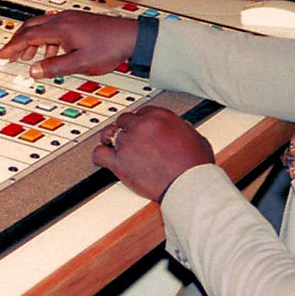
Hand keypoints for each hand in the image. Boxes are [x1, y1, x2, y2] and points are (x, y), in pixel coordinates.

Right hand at [0, 11, 138, 79]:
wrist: (131, 36)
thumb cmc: (109, 47)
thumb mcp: (80, 63)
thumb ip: (55, 67)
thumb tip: (33, 71)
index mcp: (60, 28)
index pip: (27, 37)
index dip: (12, 47)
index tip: (1, 55)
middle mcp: (62, 20)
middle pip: (30, 27)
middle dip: (17, 42)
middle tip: (9, 54)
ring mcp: (70, 19)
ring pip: (42, 27)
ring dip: (32, 42)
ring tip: (29, 58)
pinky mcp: (77, 21)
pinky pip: (53, 28)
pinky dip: (45, 40)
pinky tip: (52, 54)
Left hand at [92, 105, 213, 202]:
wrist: (188, 184)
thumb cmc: (195, 165)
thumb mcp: (195, 136)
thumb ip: (182, 128)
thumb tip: (179, 128)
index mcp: (160, 116)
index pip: (143, 111)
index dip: (141, 120)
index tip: (142, 127)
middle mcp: (142, 126)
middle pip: (125, 120)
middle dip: (128, 128)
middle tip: (130, 138)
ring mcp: (128, 143)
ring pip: (110, 133)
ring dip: (111, 138)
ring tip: (113, 144)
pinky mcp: (119, 162)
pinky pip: (99, 154)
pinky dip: (99, 155)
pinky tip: (103, 158)